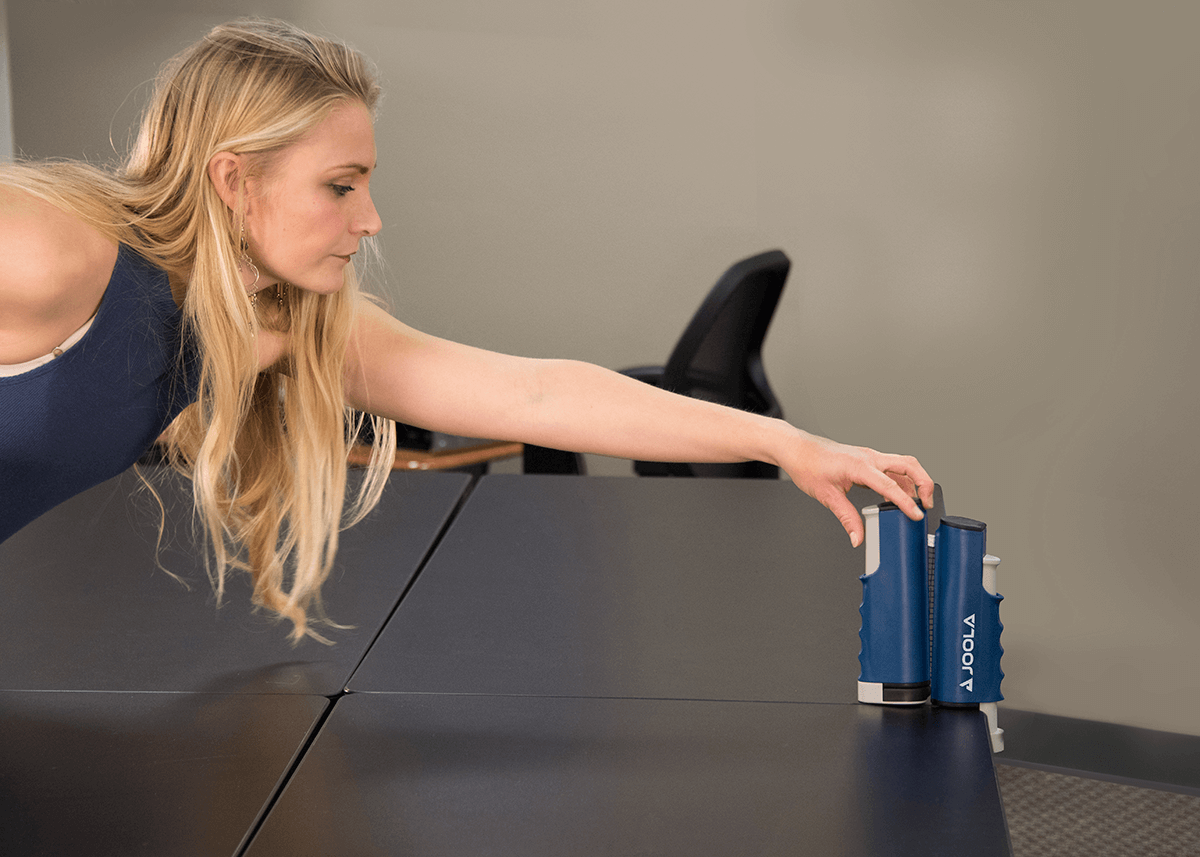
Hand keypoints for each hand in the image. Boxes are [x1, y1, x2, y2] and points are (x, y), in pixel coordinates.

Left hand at [782, 430, 933, 548]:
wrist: (797, 449)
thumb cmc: (807, 466)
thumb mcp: (827, 496)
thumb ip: (847, 518)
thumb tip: (858, 538)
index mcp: (860, 466)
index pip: (891, 486)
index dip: (907, 502)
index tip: (918, 515)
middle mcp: (869, 458)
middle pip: (909, 465)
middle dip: (925, 483)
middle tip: (928, 505)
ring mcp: (869, 456)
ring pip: (903, 464)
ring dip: (915, 481)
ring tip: (917, 503)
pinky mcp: (867, 459)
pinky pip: (892, 467)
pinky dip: (902, 480)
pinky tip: (897, 495)